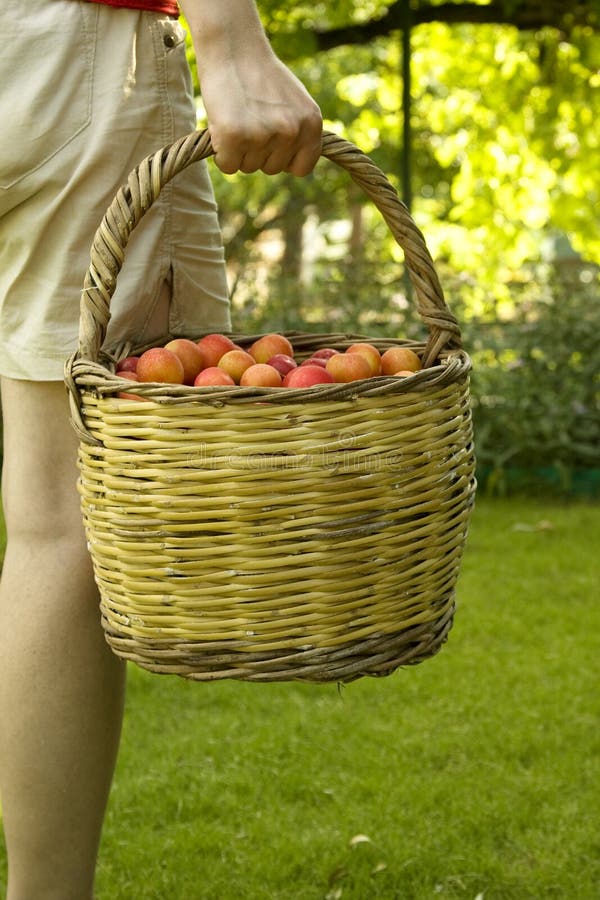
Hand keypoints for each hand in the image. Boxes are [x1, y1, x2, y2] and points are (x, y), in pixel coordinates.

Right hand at [199, 51, 322, 176]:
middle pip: (272, 169)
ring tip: (238, 117)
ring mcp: (263, 135)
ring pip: (249, 167)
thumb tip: (297, 166)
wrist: (233, 47)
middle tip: (249, 119)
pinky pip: (228, 166)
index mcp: (311, 124)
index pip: (302, 168)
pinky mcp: (235, 137)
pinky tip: (223, 126)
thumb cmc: (261, 75)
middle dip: (258, 152)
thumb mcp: (294, 103)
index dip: (284, 159)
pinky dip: (221, 153)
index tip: (273, 144)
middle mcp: (291, 132)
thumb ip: (299, 133)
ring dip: (239, 150)